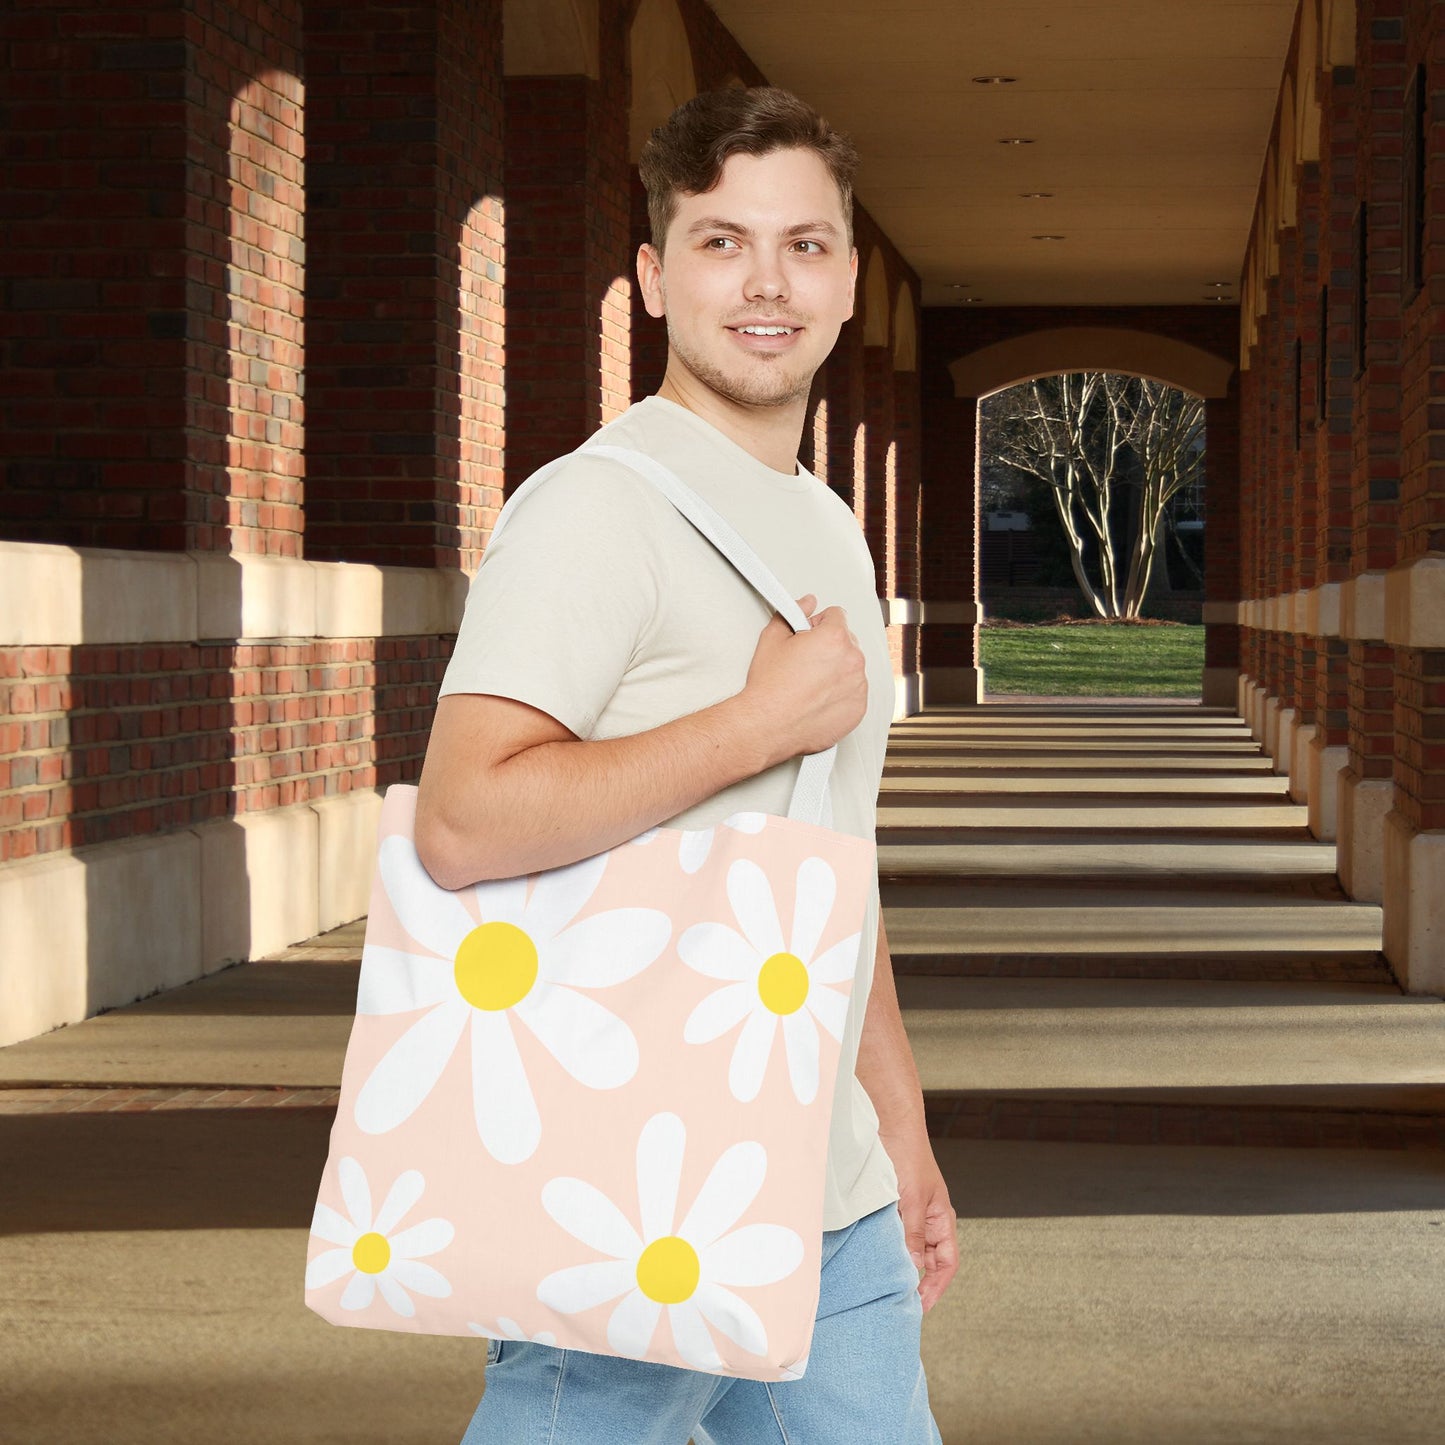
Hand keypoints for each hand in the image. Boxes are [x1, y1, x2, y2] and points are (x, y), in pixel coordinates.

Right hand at [744, 592, 867, 761]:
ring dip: (836, 670)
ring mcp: (858, 686)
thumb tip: (806, 603)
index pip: (837, 615)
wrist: (768, 725)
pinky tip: (817, 698)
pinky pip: (854, 692)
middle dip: (829, 647)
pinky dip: (840, 694)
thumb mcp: (772, 638)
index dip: (818, 624)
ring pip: (851, 667)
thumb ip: (794, 612)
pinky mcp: (858, 709)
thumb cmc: (770, 688)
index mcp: (834, 638)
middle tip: (805, 662)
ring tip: (809, 683)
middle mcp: (852, 660)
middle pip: (847, 641)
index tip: (809, 636)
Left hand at [885, 1129, 958, 1312]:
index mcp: (942, 1219)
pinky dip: (887, 1249)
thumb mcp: (912, 1200)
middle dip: (918, 1283)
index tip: (920, 1307)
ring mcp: (910, 1214)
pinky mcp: (892, 1207)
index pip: (946, 1264)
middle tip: (899, 1304)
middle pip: (928, 1262)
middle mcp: (928, 1220)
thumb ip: (913, 1234)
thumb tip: (914, 1269)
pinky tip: (874, 1259)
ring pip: (908, 1250)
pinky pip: (893, 1235)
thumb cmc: (908, 1157)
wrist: (890, 1125)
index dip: (936, 1287)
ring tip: (885, 1287)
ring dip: (900, 1267)